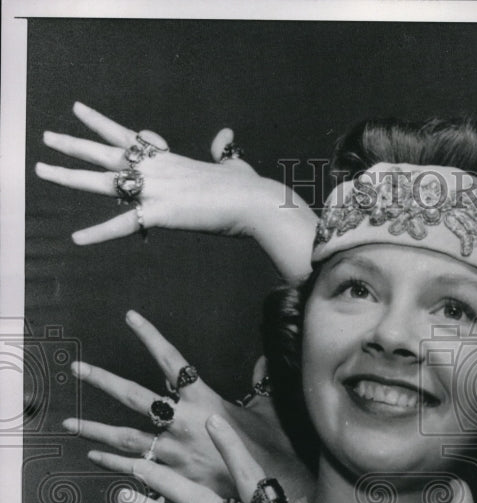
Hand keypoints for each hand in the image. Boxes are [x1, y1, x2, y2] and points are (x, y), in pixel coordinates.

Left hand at [36, 103, 258, 240]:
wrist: (255, 202)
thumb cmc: (247, 188)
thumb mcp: (232, 165)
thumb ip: (224, 151)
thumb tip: (226, 137)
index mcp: (169, 159)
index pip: (128, 135)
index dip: (100, 122)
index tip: (78, 110)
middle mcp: (155, 169)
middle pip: (105, 151)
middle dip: (74, 144)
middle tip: (47, 137)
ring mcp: (155, 190)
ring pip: (102, 180)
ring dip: (69, 175)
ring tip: (41, 169)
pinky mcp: (159, 214)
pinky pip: (122, 226)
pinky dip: (98, 234)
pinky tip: (76, 238)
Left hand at [62, 310, 313, 498]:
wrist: (275, 493)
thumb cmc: (275, 452)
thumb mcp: (270, 412)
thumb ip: (262, 385)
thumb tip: (263, 360)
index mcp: (206, 401)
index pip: (173, 362)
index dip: (151, 337)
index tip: (131, 318)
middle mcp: (184, 423)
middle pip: (135, 397)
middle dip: (103, 381)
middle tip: (77, 368)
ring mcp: (175, 452)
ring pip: (126, 437)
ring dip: (95, 431)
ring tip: (69, 424)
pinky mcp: (173, 478)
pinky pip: (135, 469)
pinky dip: (113, 464)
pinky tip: (94, 458)